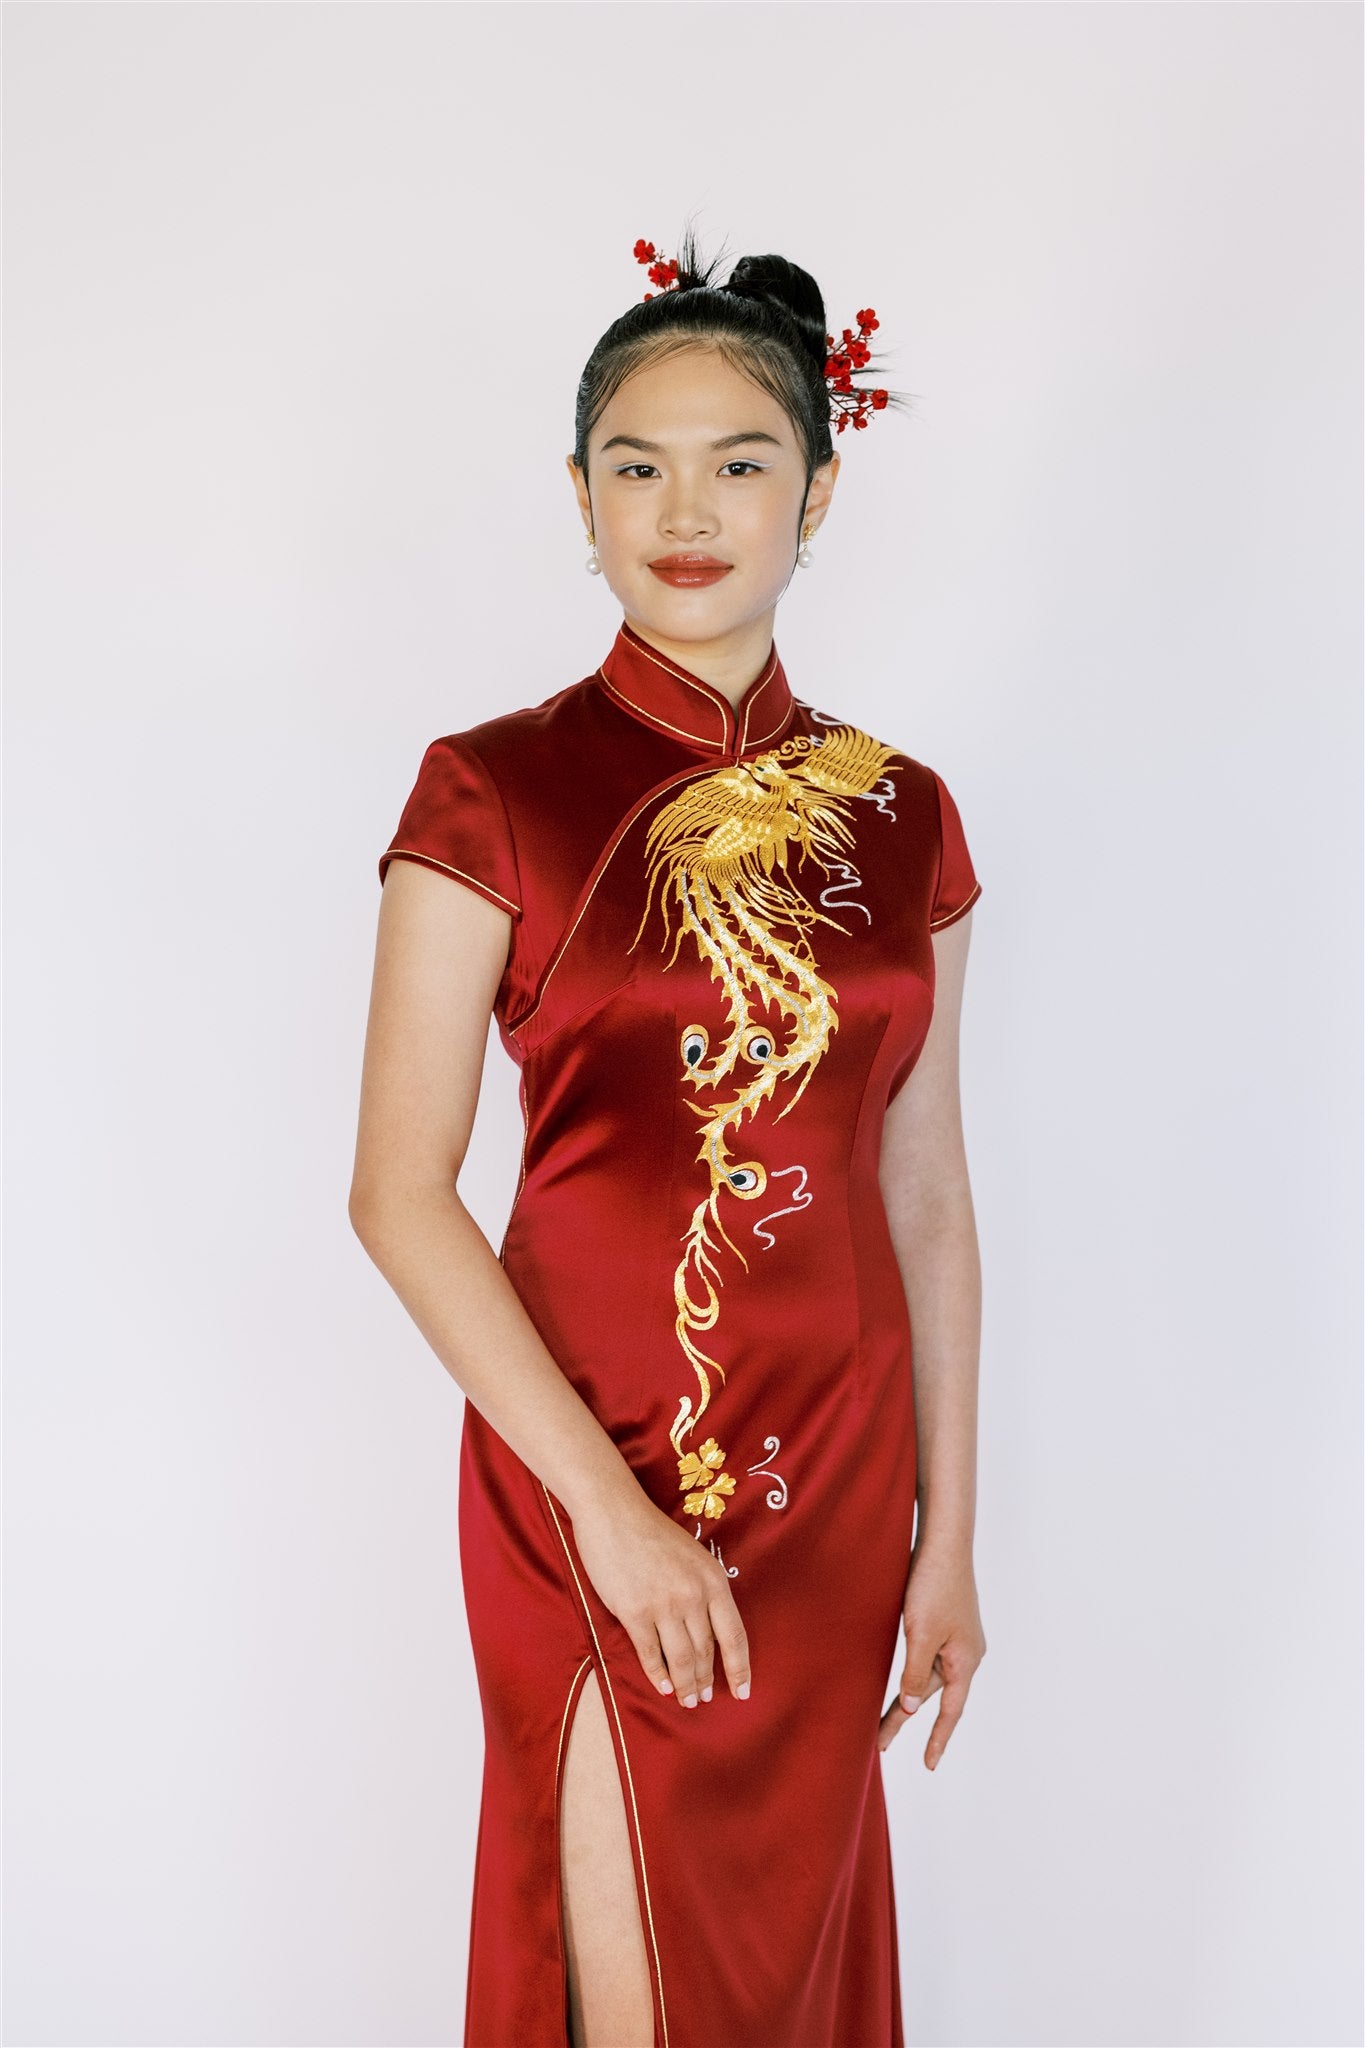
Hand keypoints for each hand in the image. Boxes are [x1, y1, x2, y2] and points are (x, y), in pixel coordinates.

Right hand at [569, 1489, 751, 1710]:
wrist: (613, 1511)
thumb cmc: (653, 1532)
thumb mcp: (693, 1557)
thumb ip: (704, 1590)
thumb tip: (709, 1631)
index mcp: (713, 1580)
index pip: (734, 1636)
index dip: (740, 1668)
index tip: (743, 1692)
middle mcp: (693, 1596)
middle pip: (706, 1652)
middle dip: (706, 1681)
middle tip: (703, 1698)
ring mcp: (663, 1606)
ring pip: (681, 1659)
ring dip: (685, 1685)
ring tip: (686, 1699)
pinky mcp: (634, 1612)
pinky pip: (650, 1654)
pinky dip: (658, 1675)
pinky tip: (663, 1686)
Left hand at [876, 1545, 985, 1764]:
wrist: (943, 1540)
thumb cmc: (935, 1585)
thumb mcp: (922, 1634)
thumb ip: (916, 1673)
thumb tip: (913, 1706)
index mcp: (965, 1660)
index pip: (951, 1710)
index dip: (938, 1738)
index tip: (928, 1766)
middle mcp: (965, 1652)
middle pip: (934, 1694)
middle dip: (906, 1717)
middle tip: (878, 1742)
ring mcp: (955, 1636)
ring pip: (926, 1673)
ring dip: (905, 1692)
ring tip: (877, 1715)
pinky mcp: (943, 1620)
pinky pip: (924, 1654)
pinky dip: (909, 1669)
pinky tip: (894, 1674)